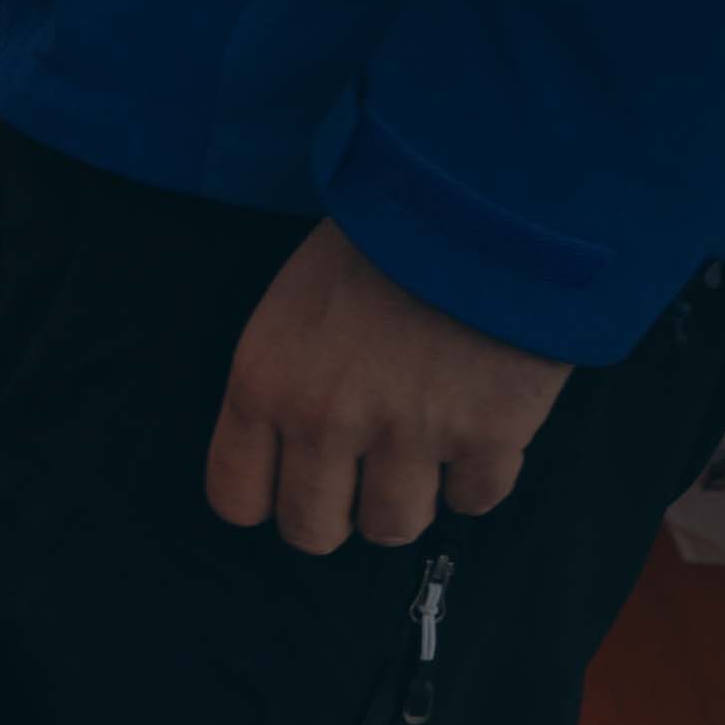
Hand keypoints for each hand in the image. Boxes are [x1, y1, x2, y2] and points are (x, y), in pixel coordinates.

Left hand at [207, 222, 573, 551]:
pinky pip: (475, 499)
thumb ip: (285, 380)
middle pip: (311, 531)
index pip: (236, 499)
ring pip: (393, 527)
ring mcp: (408, 433)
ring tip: (425, 452)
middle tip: (363, 478)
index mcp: (264, 385)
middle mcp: (325, 420)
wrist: (488, 193)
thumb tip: (290, 451)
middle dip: (338, 514)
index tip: (295, 481)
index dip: (269, 498)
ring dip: (410, 498)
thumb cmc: (385, 235)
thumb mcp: (294, 299)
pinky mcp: (488, 434)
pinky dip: (479, 477)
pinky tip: (479, 434)